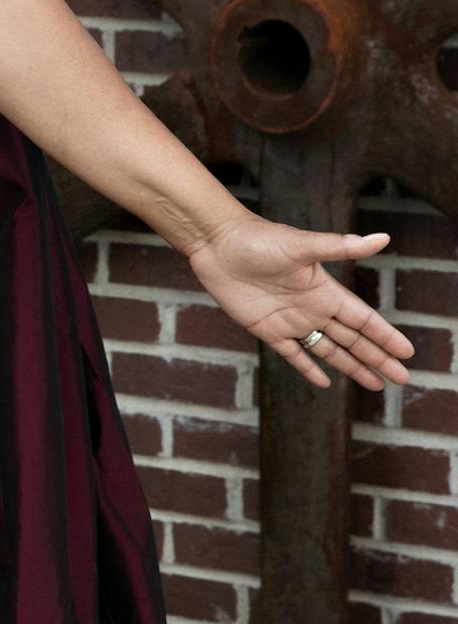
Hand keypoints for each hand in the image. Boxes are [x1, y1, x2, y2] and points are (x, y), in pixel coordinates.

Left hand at [185, 213, 414, 389]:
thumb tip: (382, 238)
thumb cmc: (259, 238)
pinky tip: (324, 382)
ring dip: (352, 367)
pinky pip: (292, 354)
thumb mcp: (302, 245)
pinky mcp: (265, 329)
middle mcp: (312, 308)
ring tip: (376, 384)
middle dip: (378, 359)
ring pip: (329, 350)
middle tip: (402, 379)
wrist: (216, 243)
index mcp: (325, 290)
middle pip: (352, 340)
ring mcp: (289, 320)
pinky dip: (308, 368)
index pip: (363, 319)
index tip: (407, 353)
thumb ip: (340, 247)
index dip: (385, 336)